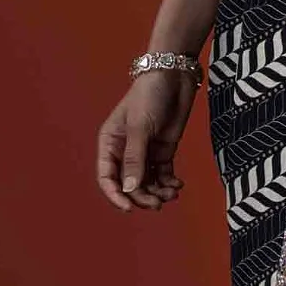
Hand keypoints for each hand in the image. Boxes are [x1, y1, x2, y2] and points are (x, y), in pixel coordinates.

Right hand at [96, 68, 197, 212]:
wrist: (174, 78)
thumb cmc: (149, 96)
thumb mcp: (139, 128)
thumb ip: (135, 159)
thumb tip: (130, 189)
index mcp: (110, 143)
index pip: (107, 177)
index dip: (115, 195)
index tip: (129, 208)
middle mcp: (125, 151)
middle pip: (129, 184)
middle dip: (142, 196)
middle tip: (158, 203)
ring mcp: (144, 152)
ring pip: (146, 183)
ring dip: (158, 192)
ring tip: (172, 193)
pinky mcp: (162, 151)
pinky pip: (162, 175)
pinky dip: (169, 184)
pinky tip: (178, 185)